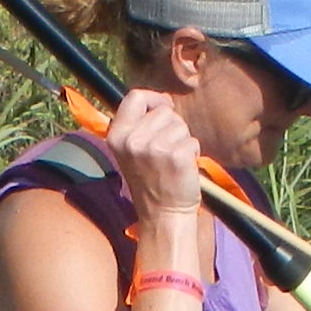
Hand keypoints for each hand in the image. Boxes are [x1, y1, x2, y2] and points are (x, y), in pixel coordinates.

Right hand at [107, 88, 209, 226]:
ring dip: (183, 140)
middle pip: (163, 111)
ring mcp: (154, 148)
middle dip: (172, 126)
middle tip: (166, 151)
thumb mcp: (132, 150)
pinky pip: (192, 141)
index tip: (164, 109)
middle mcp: (132, 140)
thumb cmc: (151, 180)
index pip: (135, 97)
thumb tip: (165, 100)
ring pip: (180, 125)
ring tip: (173, 161)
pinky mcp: (176, 155)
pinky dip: (193, 152)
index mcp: (117, 135)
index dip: (154, 99)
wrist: (163, 214)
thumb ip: (141, 124)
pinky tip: (183, 167)